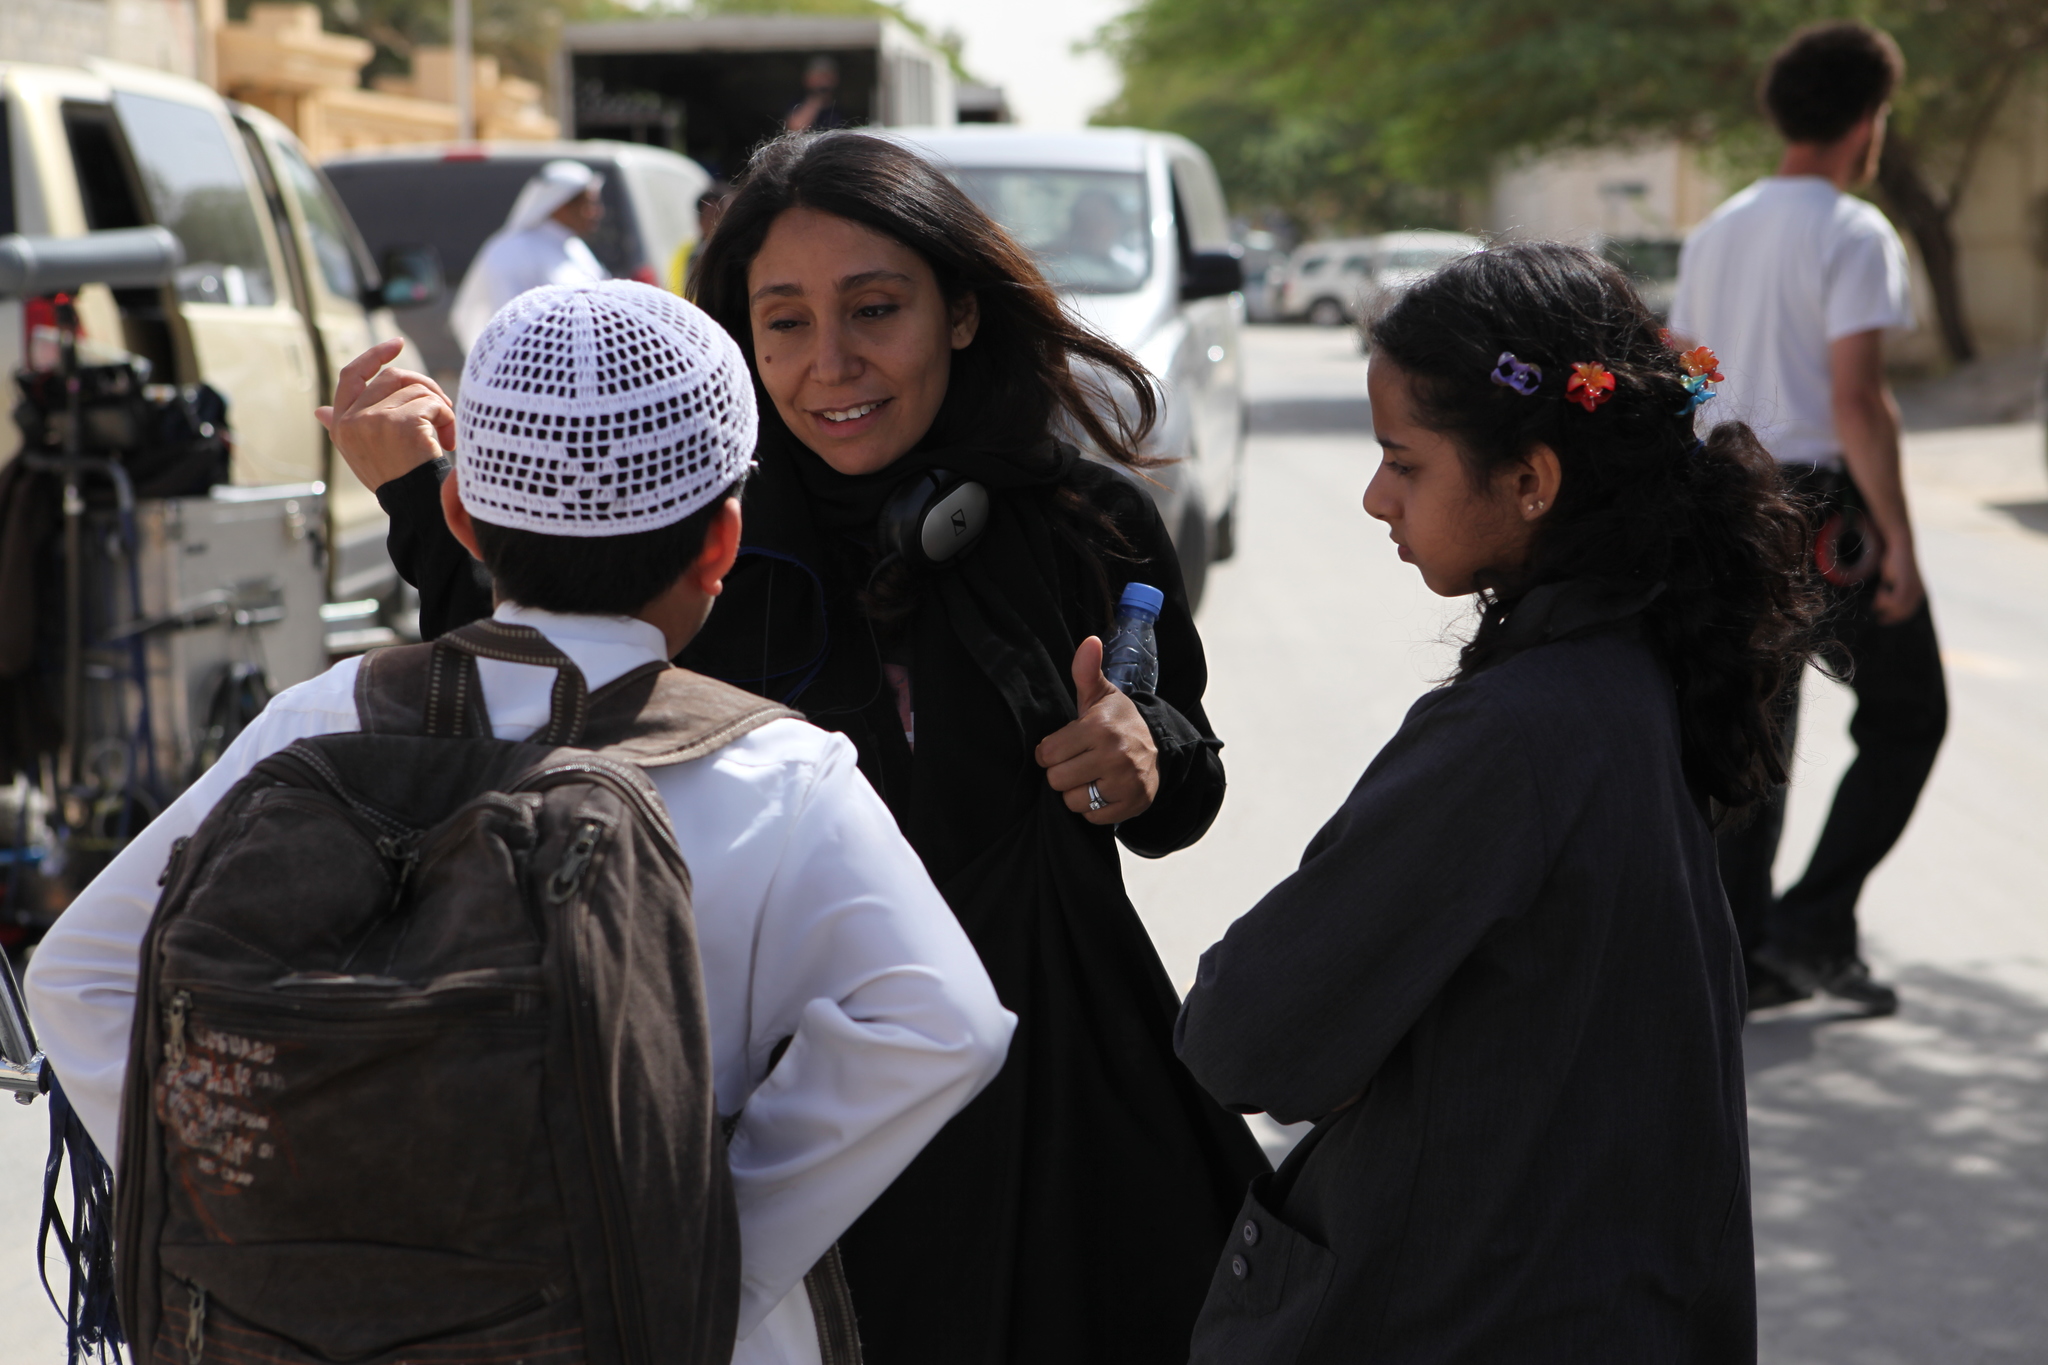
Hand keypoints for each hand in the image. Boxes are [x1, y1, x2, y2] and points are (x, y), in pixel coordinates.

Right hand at [316, 338, 453, 491]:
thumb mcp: (362, 453)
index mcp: (341, 424)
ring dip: (440, 407)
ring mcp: (374, 420)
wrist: (415, 507)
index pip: (352, 375)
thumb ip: (343, 427)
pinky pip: (433, 403)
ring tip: (446, 434)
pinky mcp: (400, 423)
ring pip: (416, 389)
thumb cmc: (396, 482)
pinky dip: (448, 418)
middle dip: (424, 386)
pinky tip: (448, 442)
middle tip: (445, 407)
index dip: (374, 356)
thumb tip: (319, 411)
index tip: (397, 344)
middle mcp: (352, 420)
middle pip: (392, 377)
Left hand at [1035, 636, 1158, 824]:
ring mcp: (1125, 783)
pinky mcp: (1133, 805)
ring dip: (1076, 792)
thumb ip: (1086, 671)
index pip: (1047, 755)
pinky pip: (1092, 817)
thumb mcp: (1101, 696)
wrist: (1160, 747)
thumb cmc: (1119, 722)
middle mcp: (1114, 756)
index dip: (1050, 752)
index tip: (1063, 746)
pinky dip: (1093, 808)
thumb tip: (1088, 641)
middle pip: (1057, 780)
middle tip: (1078, 762)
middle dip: (1062, 772)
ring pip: (1073, 801)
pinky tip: (1103, 789)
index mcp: (1100, 728)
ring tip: (1090, 776)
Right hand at [1871, 536, 1925, 624]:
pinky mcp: (1907, 586)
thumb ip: (1891, 592)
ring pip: (1897, 609)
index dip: (1893, 619)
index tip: (1881, 620)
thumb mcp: (1893, 580)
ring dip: (1883, 603)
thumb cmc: (1892, 561)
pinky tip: (1881, 588)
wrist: (1900, 546)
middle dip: (1888, 616)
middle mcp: (1918, 594)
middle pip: (1902, 614)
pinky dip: (1883, 597)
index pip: (1906, 614)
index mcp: (1917, 594)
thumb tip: (1877, 606)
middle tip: (1876, 613)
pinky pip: (1893, 602)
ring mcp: (1913, 590)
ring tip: (1879, 592)